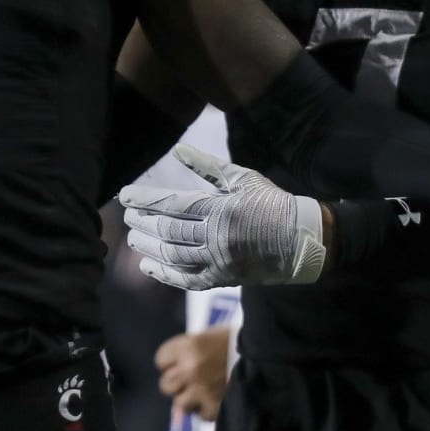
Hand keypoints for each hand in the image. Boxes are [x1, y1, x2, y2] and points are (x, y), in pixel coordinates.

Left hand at [118, 142, 326, 290]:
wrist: (304, 241)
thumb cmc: (272, 203)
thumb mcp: (243, 178)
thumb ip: (208, 166)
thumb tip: (178, 150)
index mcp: (222, 210)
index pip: (173, 205)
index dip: (146, 201)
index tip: (125, 196)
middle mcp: (218, 238)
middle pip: (170, 231)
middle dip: (144, 223)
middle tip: (127, 216)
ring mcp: (220, 262)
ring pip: (176, 256)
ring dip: (151, 247)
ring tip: (134, 238)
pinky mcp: (224, 279)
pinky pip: (189, 280)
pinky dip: (166, 274)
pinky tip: (148, 266)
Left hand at [156, 328, 231, 419]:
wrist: (264, 356)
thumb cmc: (234, 342)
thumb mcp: (207, 337)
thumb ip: (187, 352)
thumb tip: (172, 370)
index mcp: (188, 346)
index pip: (161, 360)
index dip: (170, 362)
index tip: (178, 363)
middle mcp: (190, 368)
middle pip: (166, 384)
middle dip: (177, 383)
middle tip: (189, 380)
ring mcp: (201, 390)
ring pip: (180, 404)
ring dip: (190, 399)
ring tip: (202, 393)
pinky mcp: (215, 407)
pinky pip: (200, 416)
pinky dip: (206, 410)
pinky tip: (215, 400)